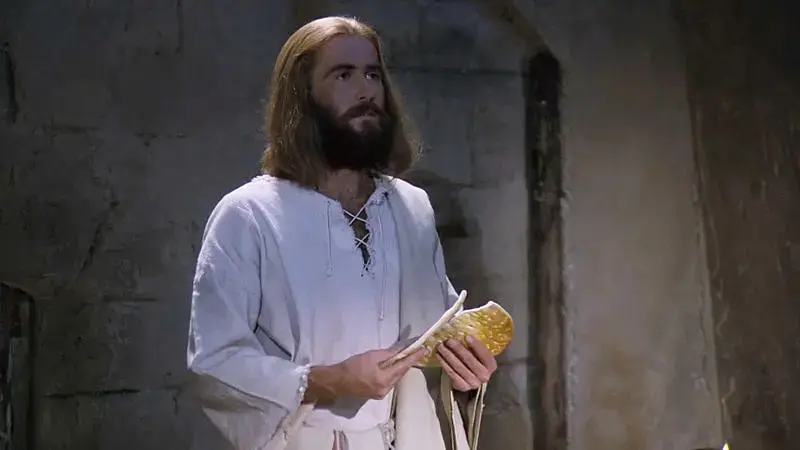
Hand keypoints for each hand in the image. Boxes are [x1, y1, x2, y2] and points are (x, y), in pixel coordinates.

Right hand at [305, 347, 427, 403]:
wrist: (337, 381)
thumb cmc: (353, 366)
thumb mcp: (372, 356)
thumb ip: (389, 354)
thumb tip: (402, 350)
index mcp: (384, 379)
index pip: (404, 366)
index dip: (415, 357)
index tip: (424, 350)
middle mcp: (386, 389)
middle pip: (401, 373)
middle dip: (407, 362)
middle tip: (415, 351)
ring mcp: (381, 393)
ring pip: (395, 378)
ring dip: (399, 368)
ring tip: (402, 357)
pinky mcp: (376, 394)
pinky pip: (389, 382)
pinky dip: (391, 373)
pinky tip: (390, 367)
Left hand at [436, 335, 497, 391]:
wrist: (470, 377)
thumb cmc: (474, 360)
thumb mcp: (478, 353)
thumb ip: (474, 346)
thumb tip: (462, 332)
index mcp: (491, 366)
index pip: (485, 355)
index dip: (476, 345)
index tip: (467, 336)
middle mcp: (484, 376)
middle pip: (470, 361)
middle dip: (458, 349)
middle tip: (448, 340)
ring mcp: (473, 383)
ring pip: (459, 367)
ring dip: (448, 355)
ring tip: (440, 346)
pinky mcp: (462, 387)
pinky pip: (451, 374)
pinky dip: (444, 364)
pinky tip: (439, 356)